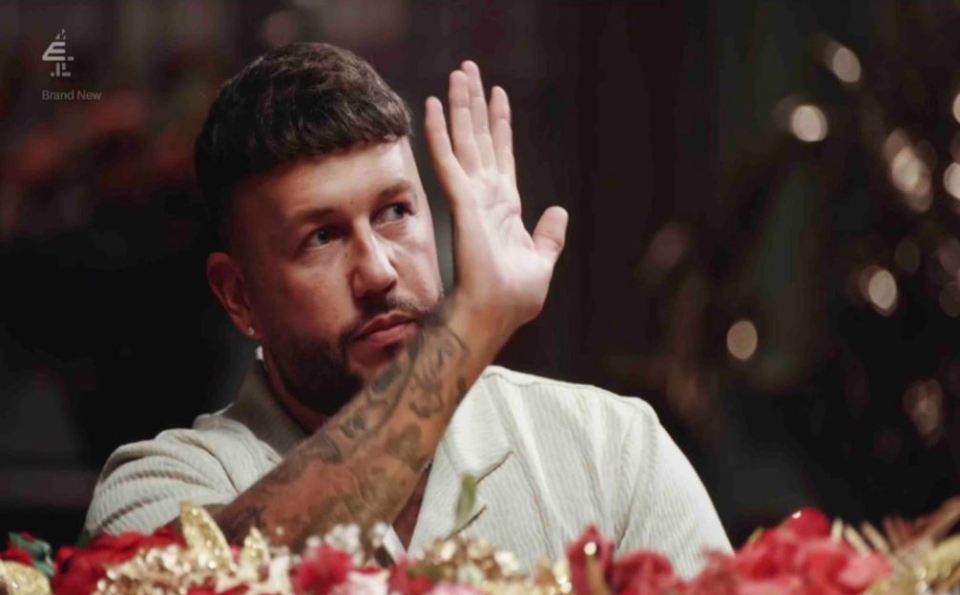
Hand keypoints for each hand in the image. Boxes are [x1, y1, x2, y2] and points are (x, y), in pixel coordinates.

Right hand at [425, 61, 567, 337]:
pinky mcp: (462, 202)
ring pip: (464, 139)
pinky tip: (436, 104)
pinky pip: (448, 159)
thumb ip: (550, 234)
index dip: (500, 124)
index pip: (502, 155)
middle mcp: (486, 194)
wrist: (497, 313)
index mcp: (505, 206)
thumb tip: (559, 211)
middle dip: (475, 103)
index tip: (498, 95)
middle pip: (480, 138)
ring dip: (460, 105)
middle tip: (469, 69)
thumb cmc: (515, 297)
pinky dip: (441, 131)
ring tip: (458, 73)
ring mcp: (472, 196)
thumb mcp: (543, 260)